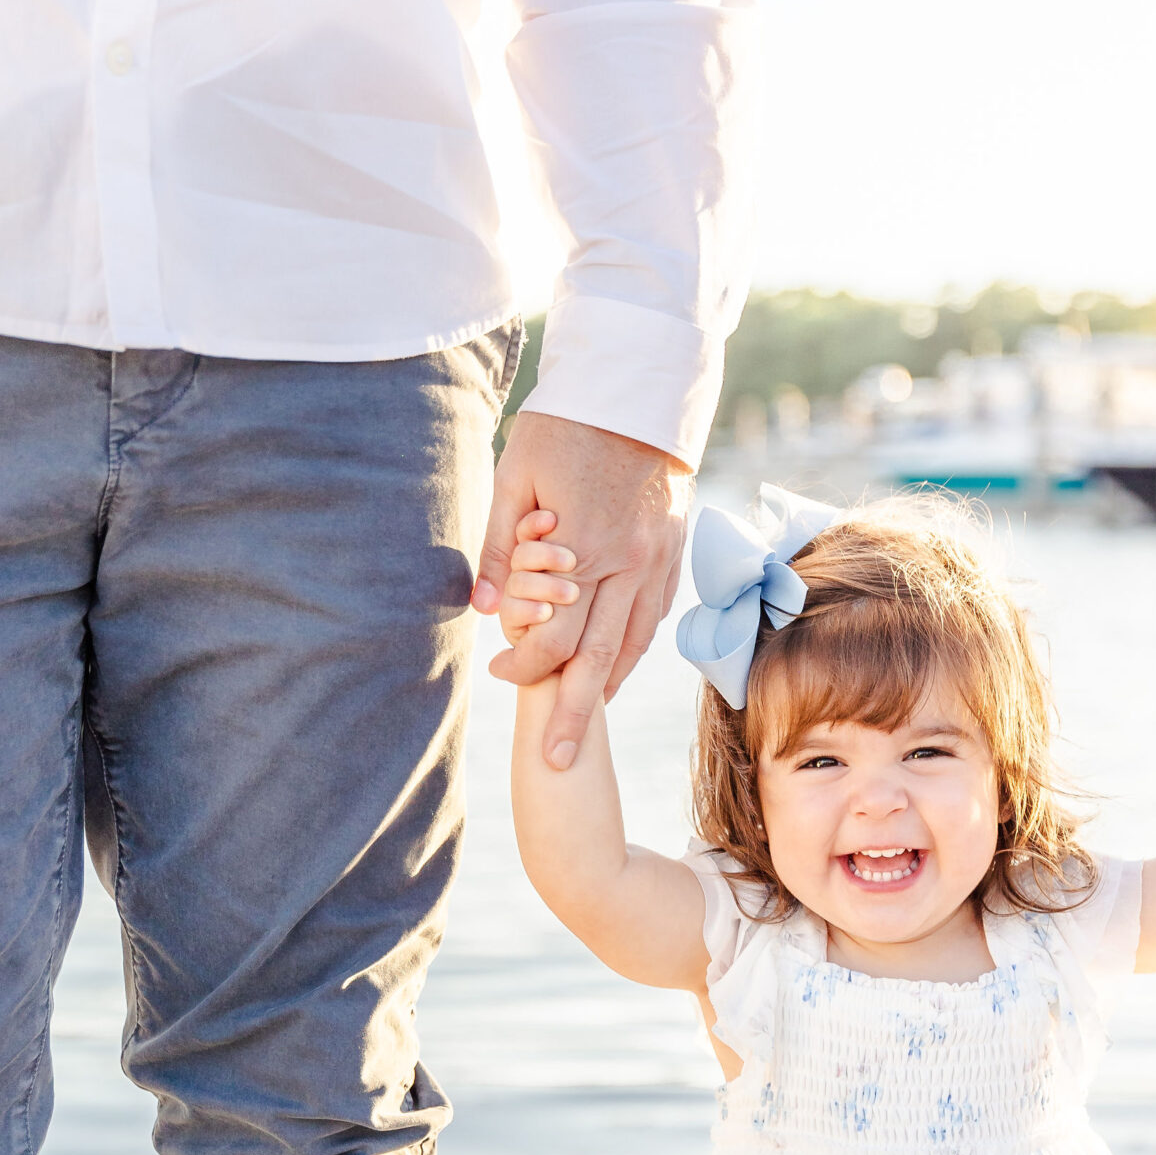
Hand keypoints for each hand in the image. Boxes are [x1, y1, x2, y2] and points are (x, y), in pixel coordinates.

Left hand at [475, 410, 691, 769]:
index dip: (525, 663)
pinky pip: (652, 621)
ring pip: (632, 647)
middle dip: (575, 716)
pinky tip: (614, 676)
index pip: (554, 634)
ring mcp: (657, 564)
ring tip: (586, 729)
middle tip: (558, 763)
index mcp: (585, 548)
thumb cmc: (565, 428)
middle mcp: (627, 566)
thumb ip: (499, 549)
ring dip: (606, 692)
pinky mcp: (672, 556)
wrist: (638, 392)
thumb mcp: (516, 477)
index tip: (500, 671)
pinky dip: (630, 655)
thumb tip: (484, 612)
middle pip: (598, 660)